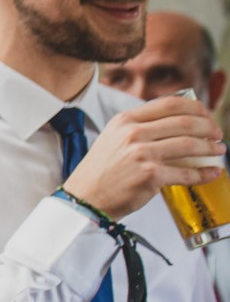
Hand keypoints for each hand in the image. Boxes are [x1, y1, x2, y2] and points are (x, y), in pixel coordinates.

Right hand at [63, 94, 222, 218]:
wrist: (85, 197)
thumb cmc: (101, 171)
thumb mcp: (114, 138)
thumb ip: (140, 128)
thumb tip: (177, 124)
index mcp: (125, 120)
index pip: (170, 104)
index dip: (196, 107)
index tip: (206, 115)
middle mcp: (133, 133)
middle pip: (185, 122)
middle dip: (209, 127)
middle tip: (217, 134)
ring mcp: (142, 154)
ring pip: (190, 145)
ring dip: (210, 148)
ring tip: (219, 151)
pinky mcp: (150, 176)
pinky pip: (186, 173)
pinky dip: (204, 174)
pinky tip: (212, 173)